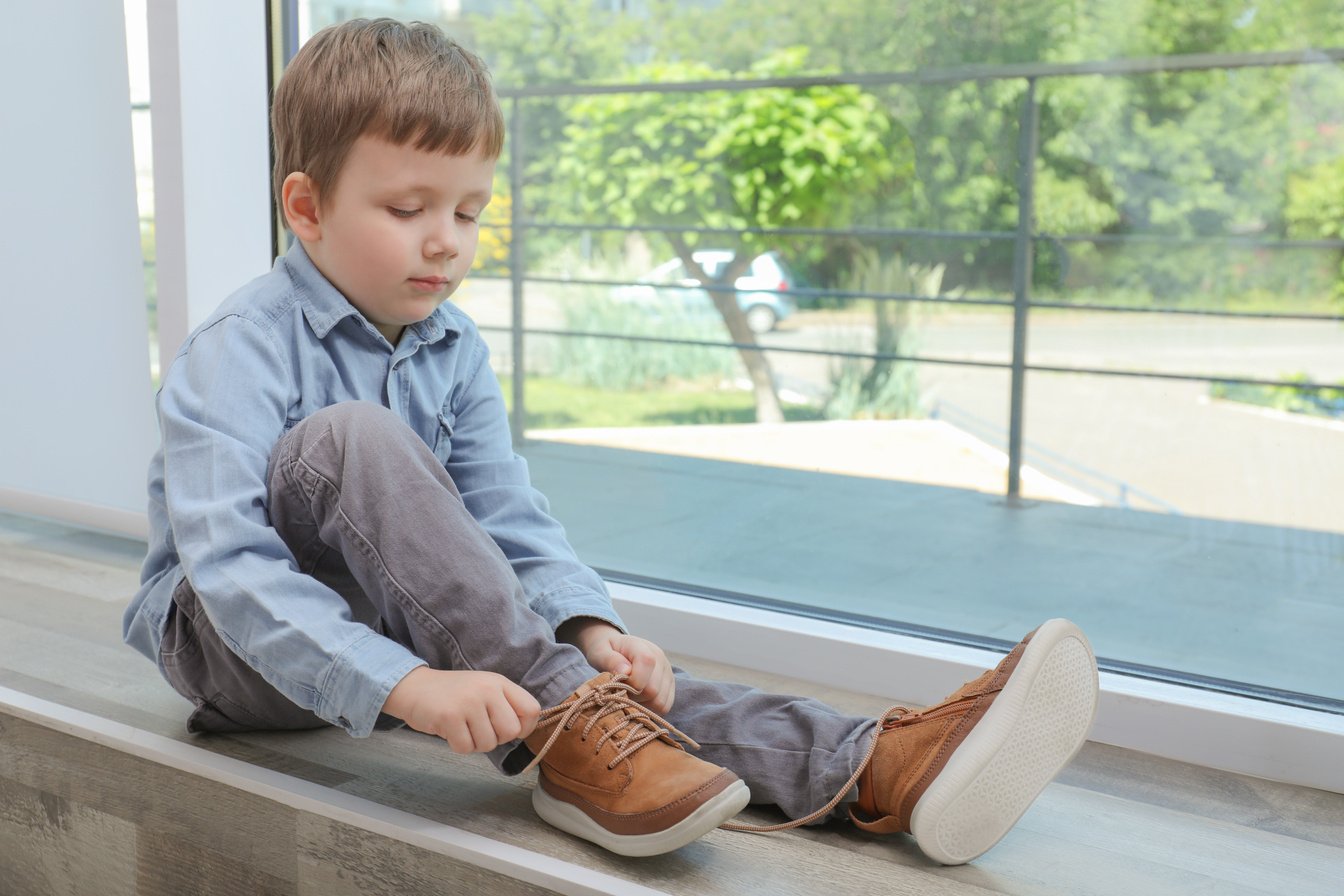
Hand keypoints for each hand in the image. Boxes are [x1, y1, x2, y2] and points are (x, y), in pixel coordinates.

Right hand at [382, 667, 539, 753]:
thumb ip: (504, 705)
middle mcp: (487, 689)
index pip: (532, 710)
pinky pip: (466, 747)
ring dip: (474, 743)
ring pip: (488, 743)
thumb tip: (523, 731)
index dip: (524, 727)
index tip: (508, 729)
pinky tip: (450, 730)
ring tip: (462, 727)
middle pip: (511, 731)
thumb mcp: (483, 689)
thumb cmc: (453, 694)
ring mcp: (468, 702)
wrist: (414, 687)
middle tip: (479, 729)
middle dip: (496, 738)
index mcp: (499, 682)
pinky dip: (458, 745)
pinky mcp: (449, 717)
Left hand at [558, 619, 675, 714]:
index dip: (632, 681)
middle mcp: (661, 659)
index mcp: (643, 647)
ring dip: (642, 704)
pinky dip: (650, 708)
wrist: (615, 649)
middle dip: (634, 696)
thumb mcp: (600, 652)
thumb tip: (625, 671)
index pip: (647, 663)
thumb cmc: (605, 652)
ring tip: (630, 695)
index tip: (619, 685)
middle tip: (621, 691)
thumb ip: (610, 660)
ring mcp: (668, 673)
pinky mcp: (670, 687)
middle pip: (653, 690)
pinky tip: (638, 700)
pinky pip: (665, 706)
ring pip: (660, 702)